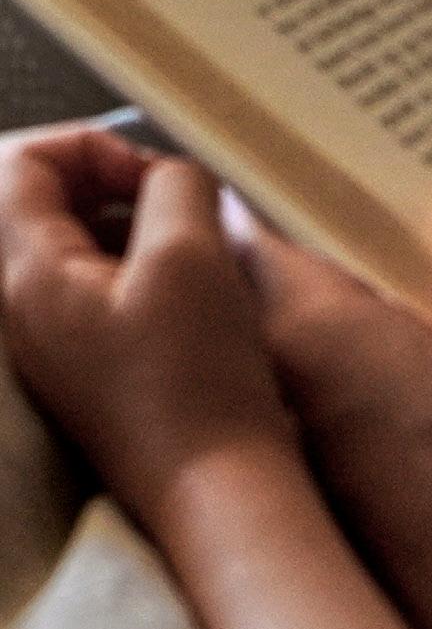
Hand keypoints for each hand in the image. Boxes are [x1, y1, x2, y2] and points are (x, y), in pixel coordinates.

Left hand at [0, 130, 296, 530]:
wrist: (212, 484)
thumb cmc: (197, 380)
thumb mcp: (194, 252)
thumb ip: (174, 184)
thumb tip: (169, 175)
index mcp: (29, 278)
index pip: (22, 164)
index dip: (91, 144)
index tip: (149, 171)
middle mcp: (22, 309)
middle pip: (34, 199)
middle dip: (105, 177)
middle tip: (167, 194)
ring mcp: (48, 340)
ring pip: (64, 239)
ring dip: (121, 218)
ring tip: (184, 234)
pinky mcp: (80, 362)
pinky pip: (86, 281)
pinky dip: (129, 259)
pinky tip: (183, 279)